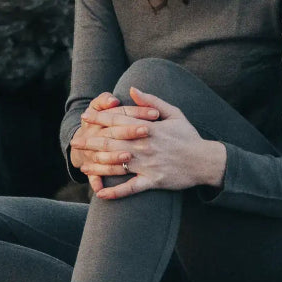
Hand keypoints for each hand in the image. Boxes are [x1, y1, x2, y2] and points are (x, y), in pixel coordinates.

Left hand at [86, 87, 225, 200]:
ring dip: (97, 165)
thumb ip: (151, 101)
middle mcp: (145, 146)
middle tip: (75, 143)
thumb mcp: (174, 113)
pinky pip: (131, 188)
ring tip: (82, 166)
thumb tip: (132, 89)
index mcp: (149, 128)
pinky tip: (101, 193)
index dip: (100, 118)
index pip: (119, 121)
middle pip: (112, 143)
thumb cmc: (189, 136)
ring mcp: (148, 164)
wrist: (206, 161)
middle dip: (91, 142)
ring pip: (117, 165)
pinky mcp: (153, 181)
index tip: (85, 116)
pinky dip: (116, 192)